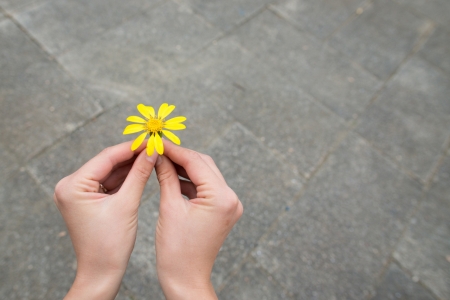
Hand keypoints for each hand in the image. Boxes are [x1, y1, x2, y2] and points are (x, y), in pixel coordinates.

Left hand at [53, 141, 157, 299]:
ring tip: (152, 156)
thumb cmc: (110, 245)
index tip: (151, 139)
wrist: (102, 272)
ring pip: (109, 171)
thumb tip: (152, 151)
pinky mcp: (87, 200)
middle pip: (107, 162)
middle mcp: (70, 186)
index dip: (131, 147)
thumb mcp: (127, 204)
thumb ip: (139, 174)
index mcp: (72, 186)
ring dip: (130, 166)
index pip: (106, 157)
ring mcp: (77, 193)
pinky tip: (142, 170)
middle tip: (155, 146)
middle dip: (132, 156)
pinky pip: (108, 182)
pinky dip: (125, 178)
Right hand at [154, 141, 242, 299]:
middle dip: (181, 157)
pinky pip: (207, 188)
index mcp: (222, 197)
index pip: (197, 162)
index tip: (158, 142)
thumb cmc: (176, 250)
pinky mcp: (223, 210)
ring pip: (206, 175)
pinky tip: (172, 177)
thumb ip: (166, 176)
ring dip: (185, 168)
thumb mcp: (169, 208)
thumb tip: (158, 155)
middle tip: (159, 150)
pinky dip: (191, 182)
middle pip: (204, 165)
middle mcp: (231, 198)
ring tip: (162, 162)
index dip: (175, 150)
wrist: (186, 278)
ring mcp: (230, 205)